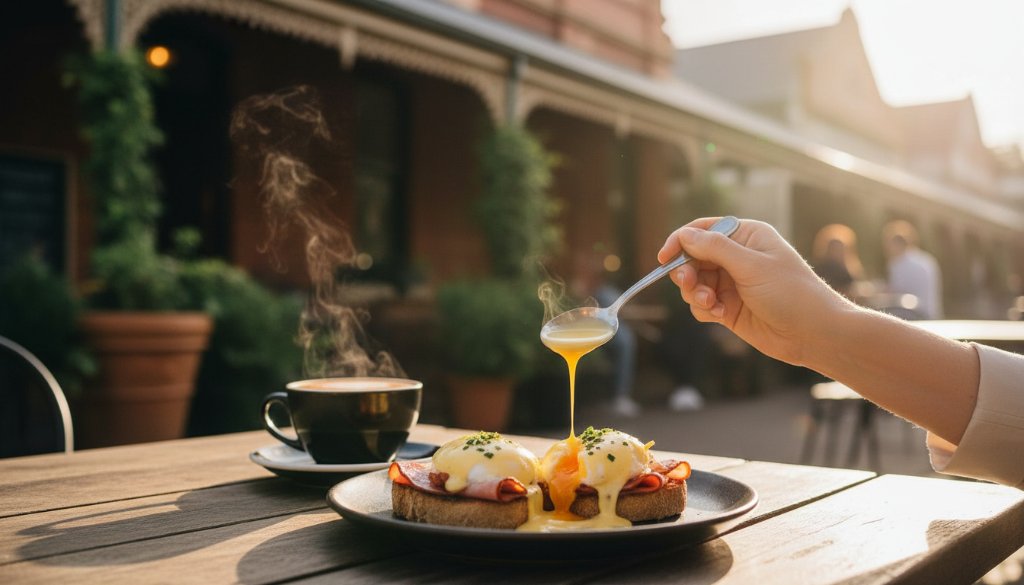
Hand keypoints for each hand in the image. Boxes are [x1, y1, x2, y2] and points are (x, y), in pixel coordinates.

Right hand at [658, 218, 850, 365]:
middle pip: (694, 258)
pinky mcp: (730, 307)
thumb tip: (684, 235)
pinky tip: (721, 316)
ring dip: (696, 294)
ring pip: (695, 283)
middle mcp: (737, 257)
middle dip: (688, 273)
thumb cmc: (791, 292)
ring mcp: (732, 283)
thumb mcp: (751, 266)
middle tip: (691, 286)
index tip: (664, 258)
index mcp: (747, 236)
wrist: (813, 333)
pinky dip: (705, 310)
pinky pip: (702, 305)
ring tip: (712, 305)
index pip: (704, 230)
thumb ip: (715, 249)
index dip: (681, 241)